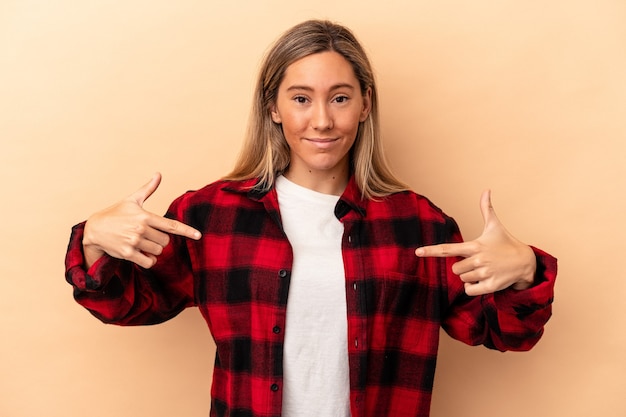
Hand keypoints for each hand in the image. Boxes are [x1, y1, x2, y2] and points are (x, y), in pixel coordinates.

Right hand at [82, 173, 200, 268]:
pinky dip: (148, 260)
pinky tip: (140, 254)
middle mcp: (141, 229)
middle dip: (160, 241)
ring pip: (157, 252)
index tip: (199, 236)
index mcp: (145, 216)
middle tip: (148, 236)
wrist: (94, 229)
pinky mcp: (127, 253)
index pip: (171, 225)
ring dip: (153, 250)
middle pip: (165, 242)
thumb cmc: (115, 213)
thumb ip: (148, 189)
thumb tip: (158, 174)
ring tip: (141, 242)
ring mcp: (134, 241)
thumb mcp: (132, 200)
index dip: (187, 231)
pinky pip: (148, 262)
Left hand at [415, 190, 535, 295]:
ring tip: (484, 269)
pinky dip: (473, 288)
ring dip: (470, 277)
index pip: (448, 249)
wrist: (526, 261)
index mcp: (475, 246)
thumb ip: (486, 209)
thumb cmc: (506, 243)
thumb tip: (486, 190)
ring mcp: (485, 273)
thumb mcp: (495, 226)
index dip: (432, 251)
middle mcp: (478, 259)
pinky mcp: (491, 285)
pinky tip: (484, 280)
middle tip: (477, 262)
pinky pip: (470, 291)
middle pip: (455, 269)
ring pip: (463, 279)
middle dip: (462, 267)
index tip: (417, 252)